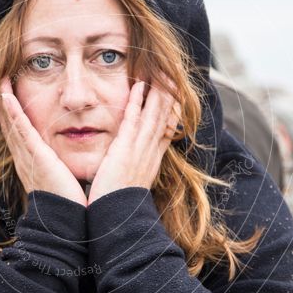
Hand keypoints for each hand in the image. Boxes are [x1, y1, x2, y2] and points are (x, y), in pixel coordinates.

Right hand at [0, 77, 86, 206]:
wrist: (64, 222)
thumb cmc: (67, 202)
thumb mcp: (61, 177)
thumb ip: (60, 166)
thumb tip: (67, 160)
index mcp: (32, 161)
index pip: (20, 131)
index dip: (13, 112)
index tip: (10, 93)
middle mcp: (25, 157)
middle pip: (10, 124)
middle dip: (4, 102)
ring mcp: (28, 156)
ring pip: (12, 123)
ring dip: (5, 101)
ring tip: (0, 81)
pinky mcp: (35, 157)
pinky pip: (21, 130)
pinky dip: (13, 113)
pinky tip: (6, 97)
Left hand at [87, 79, 179, 204]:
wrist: (118, 222)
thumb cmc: (120, 205)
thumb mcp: (132, 182)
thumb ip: (133, 168)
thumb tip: (132, 162)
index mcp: (151, 159)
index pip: (166, 128)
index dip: (170, 108)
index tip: (174, 91)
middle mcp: (150, 152)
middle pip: (165, 116)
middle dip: (169, 93)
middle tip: (173, 71)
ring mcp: (140, 150)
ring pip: (154, 115)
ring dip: (158, 91)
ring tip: (162, 70)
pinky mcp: (125, 151)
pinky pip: (133, 122)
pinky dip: (137, 103)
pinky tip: (139, 86)